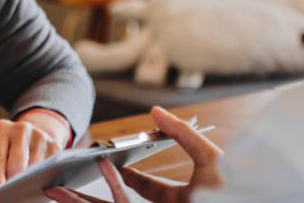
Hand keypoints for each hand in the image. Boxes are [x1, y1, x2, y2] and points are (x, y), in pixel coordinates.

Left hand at [0, 111, 68, 188]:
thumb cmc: (7, 145)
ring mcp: (40, 137)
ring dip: (26, 180)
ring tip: (19, 182)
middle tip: (7, 189)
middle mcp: (22, 129)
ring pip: (33, 169)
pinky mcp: (55, 146)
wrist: (31, 133)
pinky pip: (47, 169)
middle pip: (17, 164)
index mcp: (1, 128)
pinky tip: (33, 177)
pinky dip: (39, 177)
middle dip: (11, 180)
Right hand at [44, 107, 224, 202]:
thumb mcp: (209, 158)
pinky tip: (95, 173)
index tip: (105, 162)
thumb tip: (155, 110)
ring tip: (53, 189)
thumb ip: (181, 133)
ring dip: (78, 202)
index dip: (124, 177)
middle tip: (59, 186)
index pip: (145, 190)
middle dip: (83, 198)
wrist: (250, 201)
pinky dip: (109, 190)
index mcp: (179, 202)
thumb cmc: (238, 192)